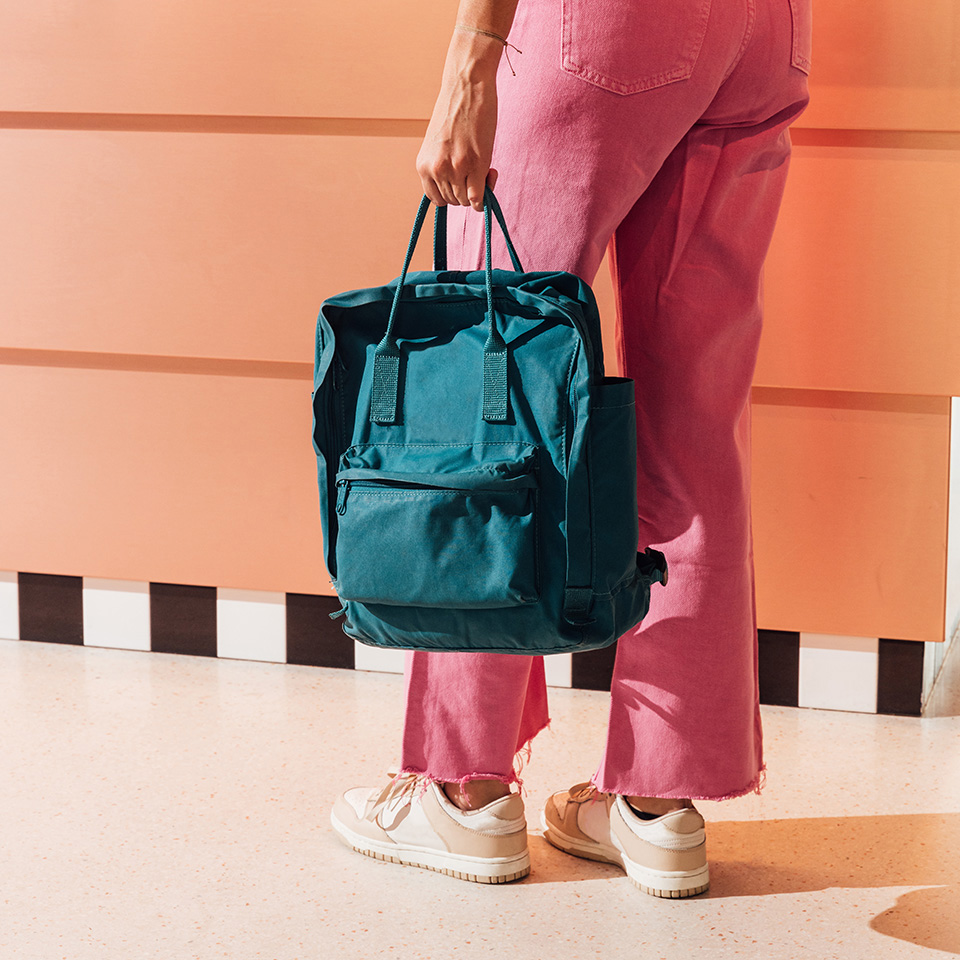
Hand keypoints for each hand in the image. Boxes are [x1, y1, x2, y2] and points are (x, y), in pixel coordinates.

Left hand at [416, 43, 501, 210]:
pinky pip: (478, 199)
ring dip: (478, 190)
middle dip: (466, 191)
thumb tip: (459, 187)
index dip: (451, 194)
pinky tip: (490, 175)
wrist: (466, 84)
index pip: (437, 199)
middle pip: (453, 201)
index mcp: (423, 165)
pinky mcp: (476, 165)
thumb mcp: (438, 143)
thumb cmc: (455, 110)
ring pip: (466, 201)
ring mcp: (456, 169)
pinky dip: (485, 196)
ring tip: (484, 166)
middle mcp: (437, 170)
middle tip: (477, 170)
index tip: (461, 181)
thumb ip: (442, 165)